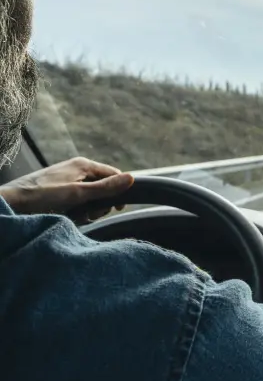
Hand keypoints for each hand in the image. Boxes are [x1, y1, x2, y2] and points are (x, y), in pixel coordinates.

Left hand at [0, 157, 133, 222]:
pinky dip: (75, 211)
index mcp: (83, 164)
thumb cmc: (40, 197)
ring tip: (74, 216)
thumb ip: (106, 188)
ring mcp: (67, 181)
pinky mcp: (58, 192)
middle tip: (88, 214)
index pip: (113, 175)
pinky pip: (76, 201)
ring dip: (87, 210)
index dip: (118, 191)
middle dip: (99, 203)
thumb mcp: (77, 194)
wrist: (9, 204)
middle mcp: (76, 170)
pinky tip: (66, 216)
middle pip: (102, 187)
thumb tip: (132, 178)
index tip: (116, 207)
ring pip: (90, 197)